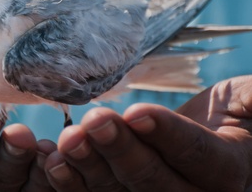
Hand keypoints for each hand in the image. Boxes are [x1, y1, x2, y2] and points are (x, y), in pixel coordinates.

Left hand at [45, 77, 251, 190]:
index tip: (138, 112)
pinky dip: (73, 182)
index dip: (168, 136)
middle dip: (121, 150)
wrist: (209, 135)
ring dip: (90, 167)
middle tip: (94, 122)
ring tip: (68, 142)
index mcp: (228, 171)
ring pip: (121, 191)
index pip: (199, 157)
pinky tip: (53, 163)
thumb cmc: (234, 114)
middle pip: (154, 180)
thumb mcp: (250, 101)